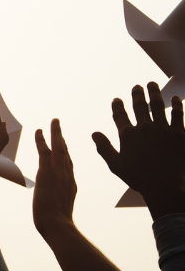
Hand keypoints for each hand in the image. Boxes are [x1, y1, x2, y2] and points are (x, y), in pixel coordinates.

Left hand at [32, 119, 77, 237]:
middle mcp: (67, 176)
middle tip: (59, 127)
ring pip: (59, 147)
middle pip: (66, 153)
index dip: (66, 154)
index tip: (64, 145)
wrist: (58, 226)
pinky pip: (45, 151)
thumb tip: (55, 212)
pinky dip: (42, 139)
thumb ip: (59, 206)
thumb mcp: (60, 212)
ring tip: (54, 121)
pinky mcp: (47, 172)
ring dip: (56, 133)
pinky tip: (39, 130)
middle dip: (63, 139)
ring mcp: (59, 173)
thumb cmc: (57, 225)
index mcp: (71, 185)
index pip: (69, 165)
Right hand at [92, 83, 184, 219]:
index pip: (120, 115)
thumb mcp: (116, 165)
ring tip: (152, 84)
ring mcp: (164, 129)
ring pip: (158, 106)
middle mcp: (145, 128)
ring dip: (155, 93)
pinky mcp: (180, 133)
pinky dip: (176, 105)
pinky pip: (178, 114)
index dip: (118, 106)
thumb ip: (104, 148)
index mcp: (128, 135)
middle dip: (137, 94)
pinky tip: (175, 98)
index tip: (117, 99)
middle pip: (140, 106)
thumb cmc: (140, 178)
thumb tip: (94, 134)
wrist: (166, 186)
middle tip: (137, 86)